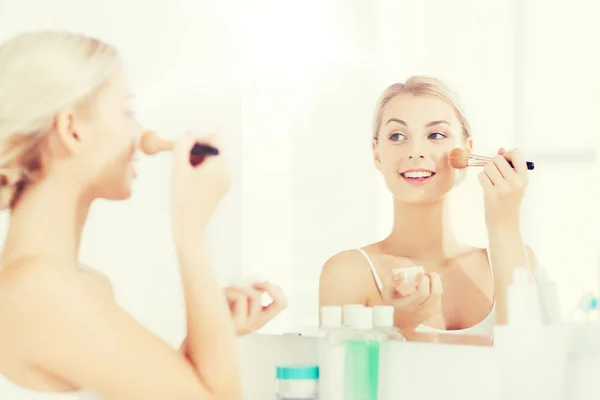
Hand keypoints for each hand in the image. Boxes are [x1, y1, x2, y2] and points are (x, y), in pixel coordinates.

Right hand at [171, 131, 229, 245]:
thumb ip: (183, 145)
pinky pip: (211, 172)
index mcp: (220, 165)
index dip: (201, 137)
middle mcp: (226, 172)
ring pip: (211, 161)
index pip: (218, 138)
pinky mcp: (219, 190)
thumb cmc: (183, 199)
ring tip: (182, 173)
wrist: (189, 228)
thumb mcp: (178, 168)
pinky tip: (187, 182)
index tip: (186, 146)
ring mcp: (224, 182)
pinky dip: (199, 171)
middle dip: (196, 150)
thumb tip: (190, 133)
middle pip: (214, 149)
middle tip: (180, 161)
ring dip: (196, 160)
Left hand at [224, 282, 287, 335]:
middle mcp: (256, 324)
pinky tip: (222, 294)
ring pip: (255, 295)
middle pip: (278, 302)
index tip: (262, 283)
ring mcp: (248, 325)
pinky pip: (240, 297)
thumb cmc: (218, 310)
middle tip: (255, 282)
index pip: (282, 304)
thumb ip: (250, 293)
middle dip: (269, 286)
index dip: (277, 290)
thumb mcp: (238, 300)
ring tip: (228, 289)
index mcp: (260, 318)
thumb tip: (260, 282)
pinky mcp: (236, 324)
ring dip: (240, 286)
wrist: (200, 327)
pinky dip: (230, 290)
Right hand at [382, 273, 442, 331]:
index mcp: (410, 305)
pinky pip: (439, 300)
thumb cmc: (391, 308)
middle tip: (427, 273)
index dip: (423, 280)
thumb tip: (402, 273)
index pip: (423, 291)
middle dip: (434, 279)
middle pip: (436, 293)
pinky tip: (429, 288)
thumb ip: (394, 282)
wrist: (396, 325)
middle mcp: (421, 310)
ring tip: (428, 279)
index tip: (418, 274)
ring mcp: (428, 313)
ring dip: (436, 284)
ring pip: (439, 296)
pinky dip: (436, 291)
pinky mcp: (431, 314)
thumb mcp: (388, 294)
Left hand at [478, 148, 528, 228]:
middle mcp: (515, 181)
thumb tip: (500, 149)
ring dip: (486, 171)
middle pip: (497, 159)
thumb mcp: (515, 183)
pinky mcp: (491, 193)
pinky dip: (482, 179)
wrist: (504, 223)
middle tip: (495, 174)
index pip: (517, 154)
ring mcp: (503, 187)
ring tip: (491, 181)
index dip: (507, 155)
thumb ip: (509, 166)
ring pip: (488, 166)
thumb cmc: (509, 201)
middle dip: (493, 163)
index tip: (504, 162)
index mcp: (524, 177)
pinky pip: (481, 176)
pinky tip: (487, 186)